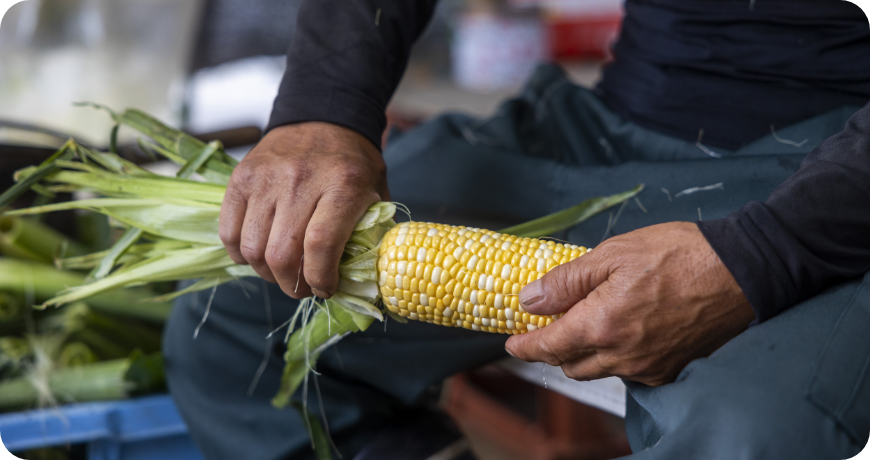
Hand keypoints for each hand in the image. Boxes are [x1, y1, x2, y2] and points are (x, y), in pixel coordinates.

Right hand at [219, 122, 388, 298]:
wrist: (323, 118)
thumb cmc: (353, 164)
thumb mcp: (377, 194)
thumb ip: (372, 235)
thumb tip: (362, 282)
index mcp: (342, 185)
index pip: (320, 245)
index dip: (320, 278)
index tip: (326, 289)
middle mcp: (300, 180)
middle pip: (282, 254)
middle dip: (293, 285)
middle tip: (304, 287)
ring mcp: (265, 178)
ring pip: (253, 249)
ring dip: (267, 273)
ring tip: (283, 272)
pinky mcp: (240, 178)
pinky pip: (228, 232)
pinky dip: (241, 254)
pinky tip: (259, 253)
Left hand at [504, 222, 754, 386]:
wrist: (741, 271)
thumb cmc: (678, 254)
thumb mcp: (612, 254)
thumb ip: (566, 281)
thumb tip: (529, 300)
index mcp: (601, 325)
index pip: (548, 347)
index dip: (524, 346)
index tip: (512, 341)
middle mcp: (621, 356)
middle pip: (570, 365)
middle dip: (553, 348)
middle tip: (550, 324)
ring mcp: (647, 367)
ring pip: (599, 370)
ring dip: (584, 353)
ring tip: (586, 322)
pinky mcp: (669, 370)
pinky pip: (628, 372)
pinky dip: (614, 356)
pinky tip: (621, 330)